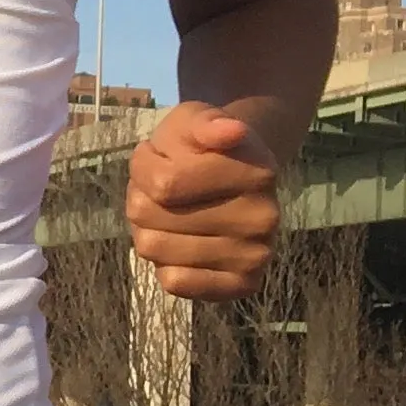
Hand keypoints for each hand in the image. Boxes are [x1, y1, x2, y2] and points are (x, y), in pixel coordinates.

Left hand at [127, 103, 282, 299]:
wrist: (233, 179)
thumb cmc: (202, 146)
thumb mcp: (194, 120)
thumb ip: (205, 123)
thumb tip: (232, 131)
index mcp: (256, 172)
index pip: (163, 184)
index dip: (144, 166)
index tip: (158, 156)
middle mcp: (264, 217)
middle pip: (150, 216)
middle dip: (142, 198)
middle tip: (161, 189)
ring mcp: (255, 255)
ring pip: (153, 249)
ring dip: (147, 229)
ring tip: (169, 212)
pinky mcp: (242, 285)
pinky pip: (174, 282)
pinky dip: (164, 263)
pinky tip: (182, 243)